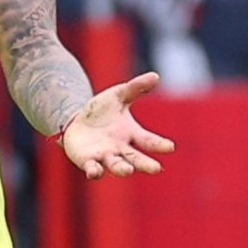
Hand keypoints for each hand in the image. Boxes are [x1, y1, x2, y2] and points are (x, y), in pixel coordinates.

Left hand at [60, 71, 175, 179]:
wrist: (77, 122)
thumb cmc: (102, 111)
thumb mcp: (118, 95)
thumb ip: (136, 88)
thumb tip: (155, 76)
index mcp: (132, 134)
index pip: (148, 141)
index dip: (159, 144)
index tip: (170, 147)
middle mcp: (121, 149)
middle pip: (136, 159)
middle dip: (145, 164)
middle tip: (156, 169)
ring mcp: (105, 157)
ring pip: (116, 166)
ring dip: (122, 169)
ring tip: (128, 171)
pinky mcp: (88, 161)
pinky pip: (92, 168)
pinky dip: (94, 171)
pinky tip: (94, 172)